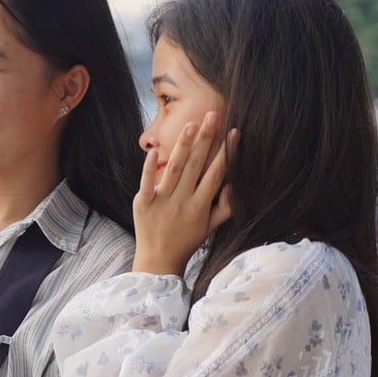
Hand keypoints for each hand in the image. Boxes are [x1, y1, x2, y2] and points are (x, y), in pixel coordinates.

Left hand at [132, 111, 235, 275]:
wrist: (158, 260)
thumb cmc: (186, 241)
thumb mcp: (211, 227)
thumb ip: (225, 207)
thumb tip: (234, 185)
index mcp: (200, 206)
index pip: (216, 173)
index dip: (226, 152)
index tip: (234, 132)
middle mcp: (183, 201)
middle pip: (196, 165)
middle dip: (206, 139)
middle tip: (213, 115)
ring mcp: (162, 201)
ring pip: (175, 169)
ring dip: (183, 146)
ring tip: (191, 125)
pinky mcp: (143, 203)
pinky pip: (147, 183)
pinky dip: (150, 168)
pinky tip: (154, 151)